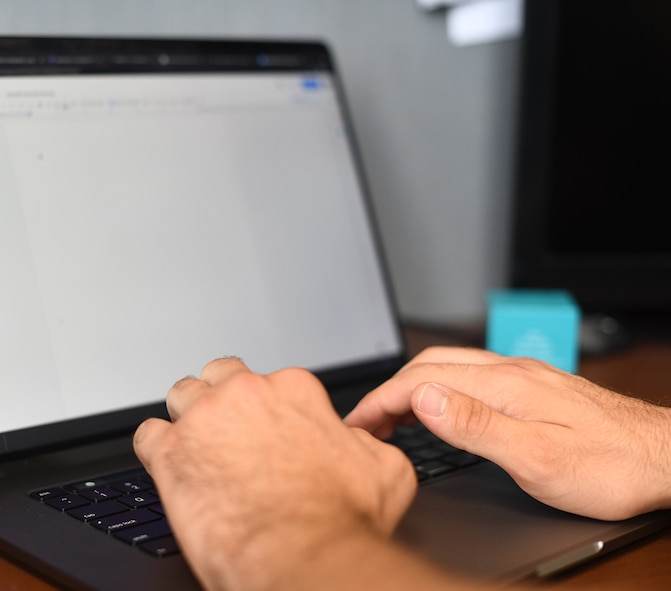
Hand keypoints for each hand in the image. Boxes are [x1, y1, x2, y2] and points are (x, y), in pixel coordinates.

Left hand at [133, 358, 418, 590]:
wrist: (305, 558)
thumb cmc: (342, 521)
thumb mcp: (384, 469)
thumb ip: (362, 441)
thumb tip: (354, 440)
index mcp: (294, 389)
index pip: (270, 380)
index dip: (268, 409)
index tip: (268, 431)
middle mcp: (245, 394)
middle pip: (220, 376)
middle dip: (222, 399)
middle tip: (229, 431)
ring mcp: (204, 420)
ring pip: (181, 395)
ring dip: (187, 417)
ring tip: (196, 446)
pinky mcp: (170, 453)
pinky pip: (147, 435)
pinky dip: (155, 450)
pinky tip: (169, 467)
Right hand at [344, 347, 670, 520]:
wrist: (666, 458)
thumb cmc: (610, 466)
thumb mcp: (537, 458)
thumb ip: (476, 426)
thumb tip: (423, 398)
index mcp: (504, 384)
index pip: (421, 380)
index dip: (381, 401)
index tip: (357, 424)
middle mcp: (510, 371)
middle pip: (430, 365)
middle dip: (389, 391)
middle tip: (366, 423)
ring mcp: (522, 376)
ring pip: (449, 368)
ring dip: (412, 387)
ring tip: (390, 418)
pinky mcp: (534, 387)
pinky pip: (470, 376)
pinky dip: (438, 389)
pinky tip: (439, 409)